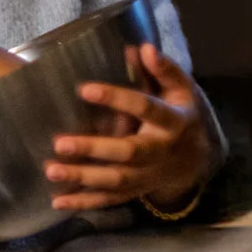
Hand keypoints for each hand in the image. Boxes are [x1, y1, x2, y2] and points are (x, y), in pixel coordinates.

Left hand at [45, 44, 215, 211]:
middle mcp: (161, 151)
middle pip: (128, 153)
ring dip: (83, 177)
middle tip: (59, 143)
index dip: (118, 98)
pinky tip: (57, 202)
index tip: (84, 88)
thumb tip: (142, 48)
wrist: (200, 158)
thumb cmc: (181, 114)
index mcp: (173, 121)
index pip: (146, 108)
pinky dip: (84, 203)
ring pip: (116, 180)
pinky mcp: (136, 191)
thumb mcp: (182, 90)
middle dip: (94, 149)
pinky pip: (110, 200)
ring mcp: (149, 175)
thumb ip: (163, 70)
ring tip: (50, 170)